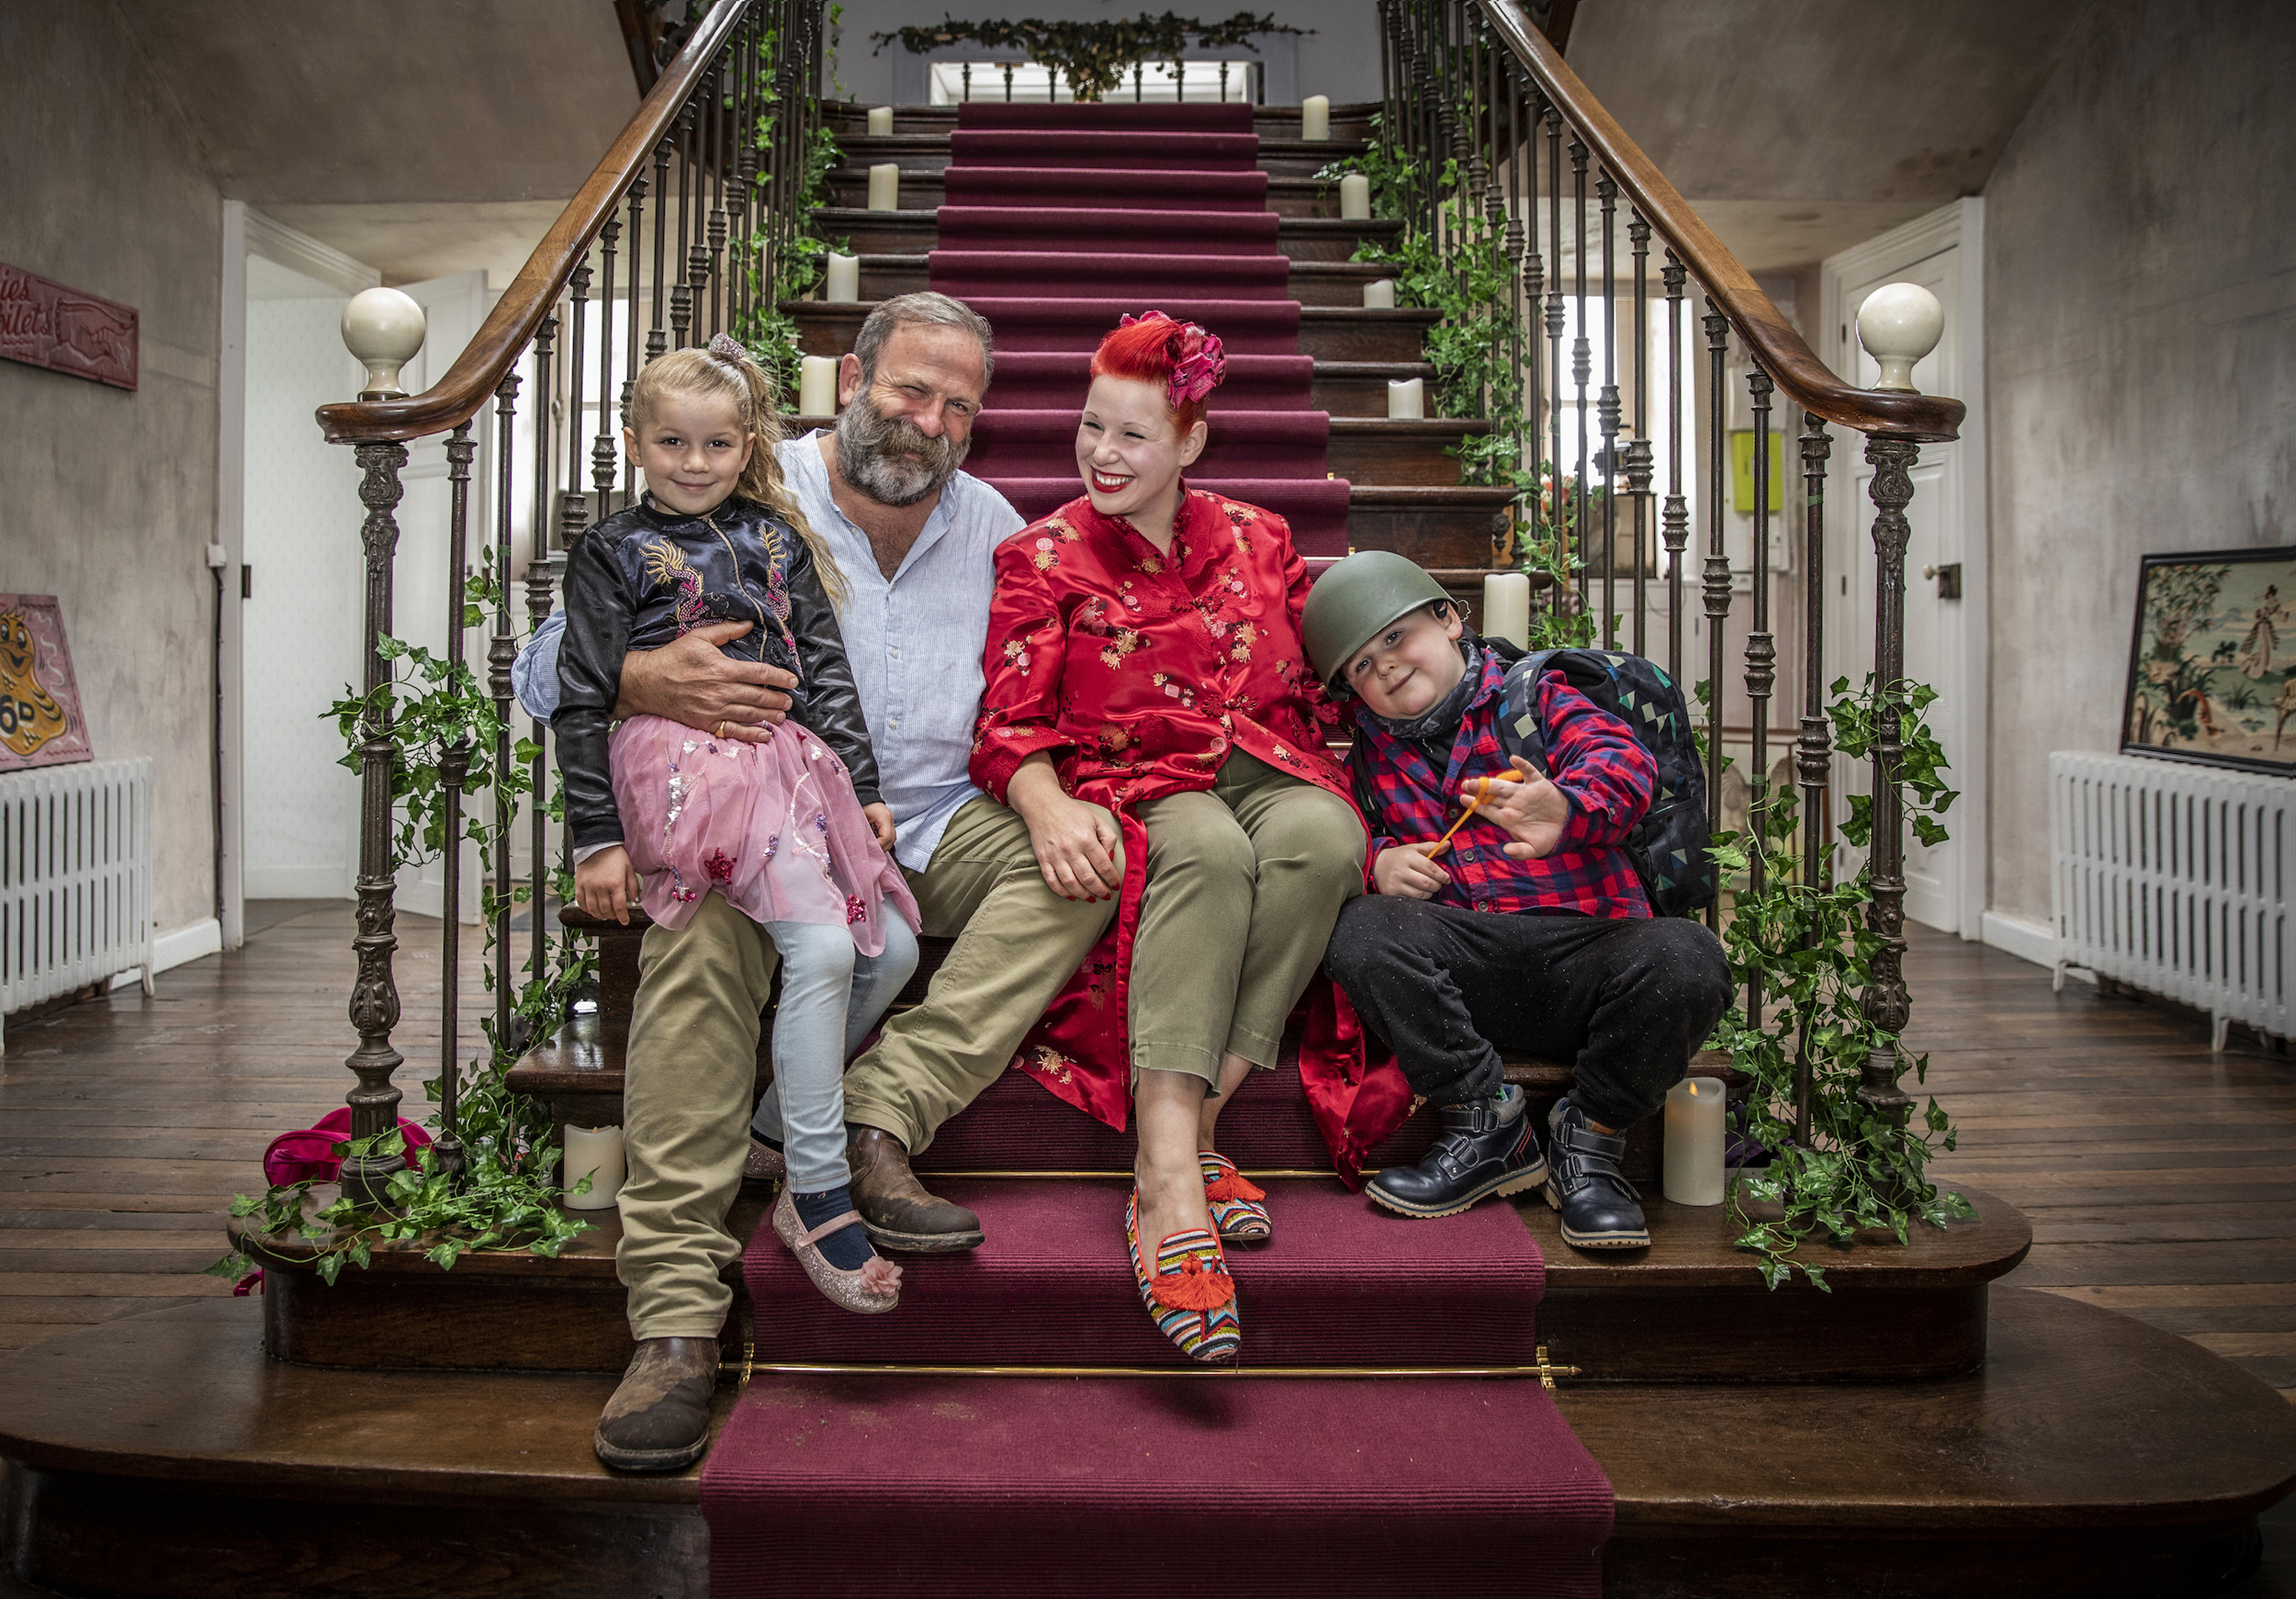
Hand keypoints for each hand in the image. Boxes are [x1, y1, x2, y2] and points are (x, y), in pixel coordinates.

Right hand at [575, 845, 642, 924]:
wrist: (598, 844)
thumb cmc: (615, 855)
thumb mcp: (629, 869)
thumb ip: (633, 886)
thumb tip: (636, 900)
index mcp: (615, 883)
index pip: (620, 907)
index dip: (623, 917)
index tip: (625, 921)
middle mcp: (601, 887)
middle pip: (606, 910)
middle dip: (612, 916)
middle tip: (615, 916)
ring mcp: (588, 886)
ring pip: (593, 909)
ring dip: (599, 915)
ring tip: (604, 914)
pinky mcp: (579, 884)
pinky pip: (580, 901)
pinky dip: (585, 909)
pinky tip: (590, 910)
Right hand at [617, 622, 794, 742]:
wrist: (647, 682)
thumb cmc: (673, 657)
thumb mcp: (699, 637)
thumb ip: (726, 631)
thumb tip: (749, 625)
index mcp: (723, 668)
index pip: (760, 674)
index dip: (779, 678)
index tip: (792, 681)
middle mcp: (722, 691)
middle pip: (759, 697)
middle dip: (778, 699)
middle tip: (789, 701)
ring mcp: (715, 710)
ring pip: (751, 715)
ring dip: (770, 716)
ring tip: (782, 716)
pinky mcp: (707, 723)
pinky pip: (734, 731)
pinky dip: (752, 735)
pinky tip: (765, 735)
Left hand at [862, 802, 896, 853]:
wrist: (863, 795)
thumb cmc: (860, 804)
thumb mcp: (859, 817)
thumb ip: (862, 831)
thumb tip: (861, 846)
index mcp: (885, 817)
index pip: (886, 837)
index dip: (877, 846)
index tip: (867, 849)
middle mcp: (890, 820)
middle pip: (891, 841)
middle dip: (880, 849)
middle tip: (869, 854)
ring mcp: (890, 822)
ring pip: (891, 841)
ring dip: (881, 847)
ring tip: (871, 851)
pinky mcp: (887, 824)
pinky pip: (888, 837)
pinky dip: (881, 843)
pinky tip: (873, 846)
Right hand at [1007, 753, 1120, 900]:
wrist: (1043, 805)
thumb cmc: (1072, 813)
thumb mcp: (1096, 820)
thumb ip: (1109, 837)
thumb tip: (1110, 857)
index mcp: (1087, 839)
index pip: (1103, 866)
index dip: (1112, 879)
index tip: (1115, 885)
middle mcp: (1071, 849)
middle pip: (1088, 878)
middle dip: (1100, 891)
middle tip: (1106, 896)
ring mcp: (1055, 856)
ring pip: (1071, 884)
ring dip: (1083, 894)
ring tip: (1091, 898)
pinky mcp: (1043, 860)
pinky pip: (1052, 881)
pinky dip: (1062, 892)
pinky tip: (1071, 896)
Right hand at [1372, 841, 1449, 899]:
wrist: (1377, 865)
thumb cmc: (1400, 857)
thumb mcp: (1414, 848)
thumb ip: (1431, 847)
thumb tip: (1448, 844)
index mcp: (1408, 857)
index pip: (1431, 868)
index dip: (1442, 875)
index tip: (1447, 878)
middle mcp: (1401, 871)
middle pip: (1427, 883)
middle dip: (1438, 885)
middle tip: (1439, 884)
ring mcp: (1396, 884)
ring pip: (1421, 894)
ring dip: (1430, 892)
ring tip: (1430, 888)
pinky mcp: (1392, 894)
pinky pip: (1413, 900)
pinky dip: (1420, 898)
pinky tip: (1420, 892)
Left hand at [1469, 756, 1572, 859]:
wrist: (1567, 826)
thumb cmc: (1547, 837)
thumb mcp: (1534, 849)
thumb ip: (1520, 851)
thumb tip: (1507, 851)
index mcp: (1508, 818)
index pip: (1488, 810)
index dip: (1475, 805)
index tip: (1462, 799)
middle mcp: (1513, 804)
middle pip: (1491, 795)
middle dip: (1478, 790)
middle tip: (1464, 785)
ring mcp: (1524, 793)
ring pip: (1504, 785)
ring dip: (1491, 781)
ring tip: (1478, 779)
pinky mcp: (1538, 785)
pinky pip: (1529, 772)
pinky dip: (1523, 765)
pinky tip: (1514, 759)